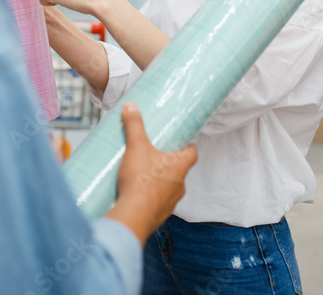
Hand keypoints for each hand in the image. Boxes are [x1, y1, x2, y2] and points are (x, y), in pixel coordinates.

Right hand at [104, 103, 197, 245]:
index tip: (180, 141)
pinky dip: (150, 197)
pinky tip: (136, 193)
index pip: (192, 153)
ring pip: (168, 188)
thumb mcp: (136, 146)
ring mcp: (170, 202)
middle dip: (168, 163)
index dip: (188, 146)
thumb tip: (131, 107)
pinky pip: (157, 203)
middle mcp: (179, 185)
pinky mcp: (158, 215)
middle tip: (155, 155)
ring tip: (142, 174)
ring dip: (159, 182)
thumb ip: (134, 125)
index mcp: (179, 167)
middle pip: (179, 170)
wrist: (133, 215)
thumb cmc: (140, 181)